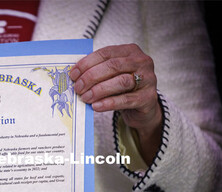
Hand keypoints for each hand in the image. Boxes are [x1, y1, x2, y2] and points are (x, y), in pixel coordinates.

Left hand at [69, 44, 162, 164]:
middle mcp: (141, 62)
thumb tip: (75, 75)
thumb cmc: (124, 89)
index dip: (87, 63)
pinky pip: (125, 99)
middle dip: (91, 77)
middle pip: (113, 66)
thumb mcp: (111, 76)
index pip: (106, 53)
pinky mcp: (147, 98)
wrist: (143, 108)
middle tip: (78, 88)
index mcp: (130, 51)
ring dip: (99, 90)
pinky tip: (96, 106)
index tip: (73, 74)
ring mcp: (148, 79)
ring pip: (120, 82)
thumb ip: (98, 71)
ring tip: (85, 98)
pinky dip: (108, 103)